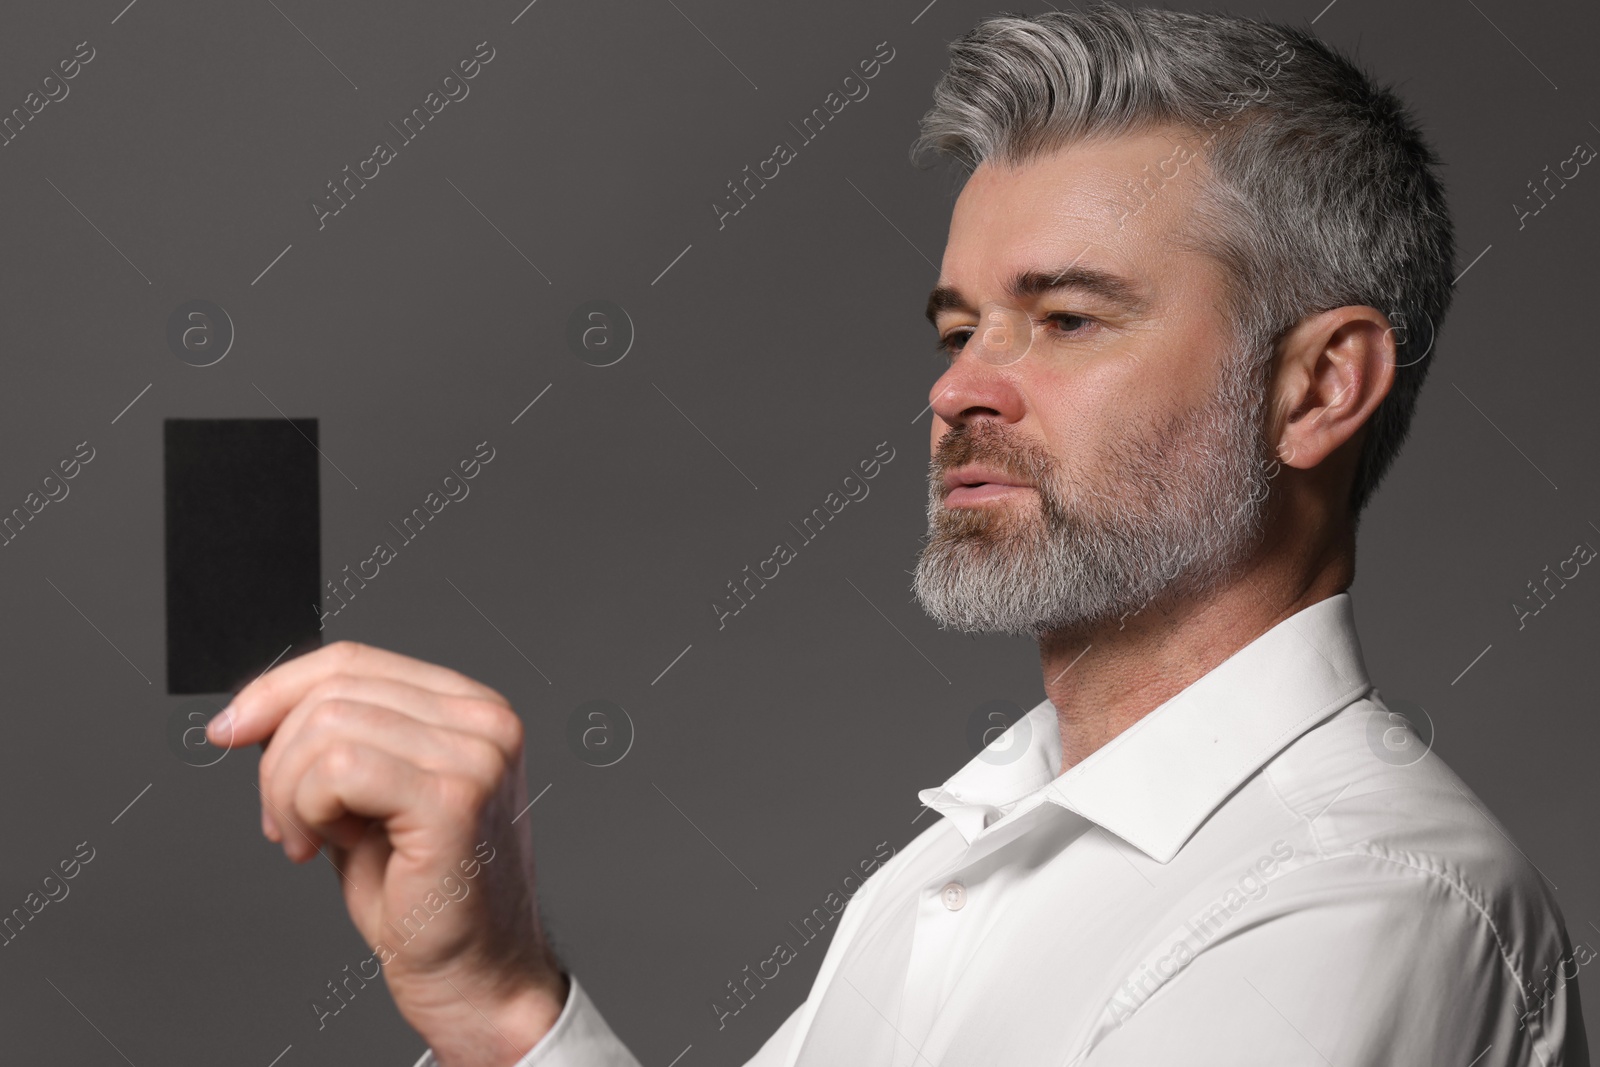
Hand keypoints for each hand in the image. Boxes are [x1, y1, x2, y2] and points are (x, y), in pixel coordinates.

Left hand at [207, 640, 567, 1065]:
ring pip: (326, 727)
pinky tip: (327, 847)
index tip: (229, 730)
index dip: (277, 689)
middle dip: (278, 759)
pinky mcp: (454, 798)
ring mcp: (476, 755)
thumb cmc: (422, 895)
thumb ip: (335, 741)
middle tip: (283, 824)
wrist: (474, 974)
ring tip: (309, 840)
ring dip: (290, 793)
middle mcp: (484, 720)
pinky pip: (338, 768)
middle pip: (333, 689)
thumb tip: (256, 709)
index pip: (353, 660)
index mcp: (470, 708)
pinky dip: (308, 809)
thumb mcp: (367, 798)